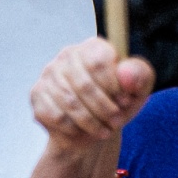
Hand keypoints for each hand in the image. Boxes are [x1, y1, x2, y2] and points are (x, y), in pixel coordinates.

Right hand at [29, 38, 155, 153]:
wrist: (96, 126)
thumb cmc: (119, 102)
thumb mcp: (139, 90)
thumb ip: (140, 76)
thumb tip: (126, 73)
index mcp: (94, 46)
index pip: (99, 62)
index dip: (114, 86)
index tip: (125, 102)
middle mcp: (68, 54)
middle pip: (84, 84)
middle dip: (104, 108)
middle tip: (116, 121)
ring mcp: (49, 73)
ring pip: (69, 102)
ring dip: (90, 121)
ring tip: (104, 129)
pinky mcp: (37, 94)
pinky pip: (55, 115)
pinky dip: (73, 128)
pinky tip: (84, 131)